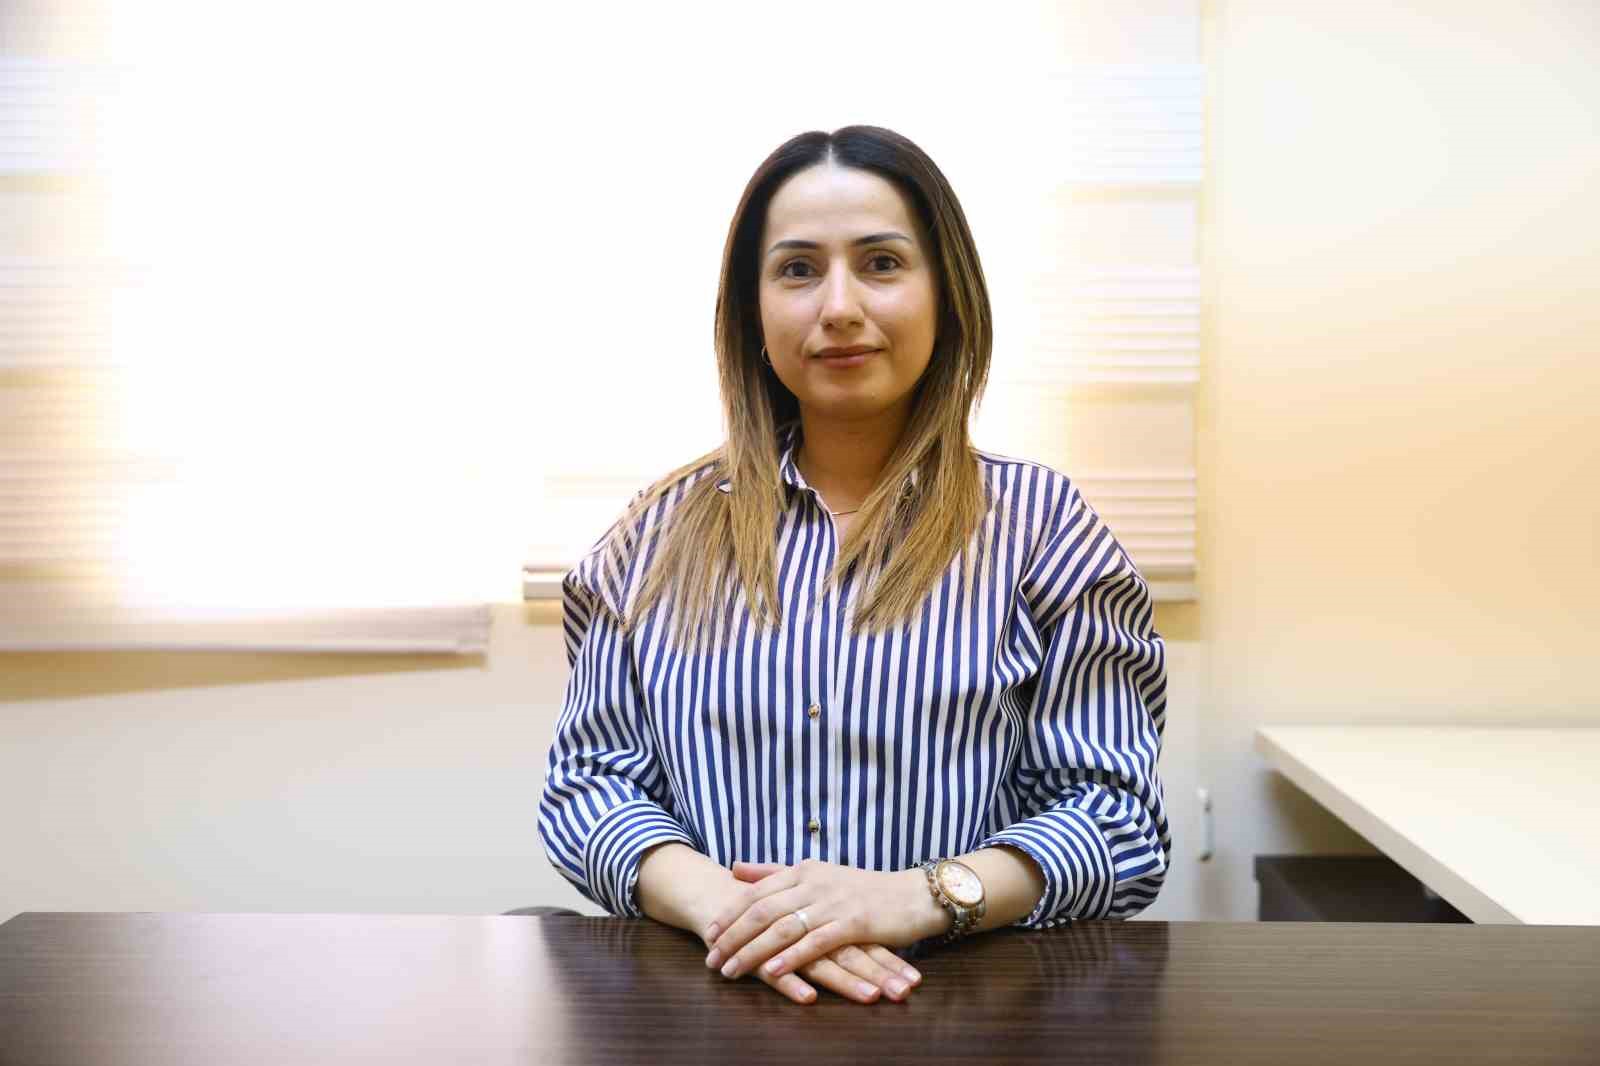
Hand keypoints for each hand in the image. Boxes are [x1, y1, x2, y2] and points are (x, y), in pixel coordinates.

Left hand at [703, 859, 941, 994]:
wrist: (914, 895)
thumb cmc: (865, 889)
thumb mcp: (818, 873)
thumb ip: (775, 872)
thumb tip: (736, 868)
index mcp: (804, 870)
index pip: (757, 891)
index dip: (731, 913)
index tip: (709, 933)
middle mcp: (814, 882)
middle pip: (762, 910)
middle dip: (733, 936)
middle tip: (711, 959)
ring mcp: (833, 902)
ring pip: (782, 927)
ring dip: (752, 951)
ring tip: (731, 970)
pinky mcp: (853, 922)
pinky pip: (815, 942)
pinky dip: (790, 957)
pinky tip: (772, 972)